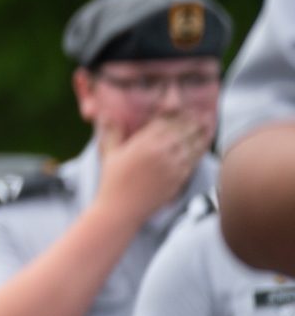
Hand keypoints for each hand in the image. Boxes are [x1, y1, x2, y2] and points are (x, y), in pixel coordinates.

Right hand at [98, 111, 208, 226]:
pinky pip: (194, 161)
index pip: (165, 122)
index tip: (183, 105)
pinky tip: (204, 144)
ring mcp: (173, 166)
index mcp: (143, 144)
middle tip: (202, 111)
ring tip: (209, 123)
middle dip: (193, 120)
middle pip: (182, 130)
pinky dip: (201, 150)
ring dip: (201, 133)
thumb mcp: (108, 154)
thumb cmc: (112, 181)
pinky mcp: (179, 179)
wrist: (121, 210)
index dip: (175, 112)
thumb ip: (111, 132)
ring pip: (192, 145)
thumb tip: (106, 114)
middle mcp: (161, 152)